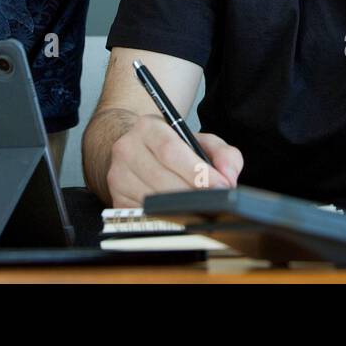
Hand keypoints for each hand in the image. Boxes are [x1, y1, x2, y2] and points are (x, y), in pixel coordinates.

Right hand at [105, 114, 242, 207]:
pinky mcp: (117, 198)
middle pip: (163, 178)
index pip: (171, 150)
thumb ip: (223, 153)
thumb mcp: (200, 141)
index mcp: (148, 127)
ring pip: (153, 199)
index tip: (220, 186)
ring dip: (180, 208)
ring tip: (200, 208)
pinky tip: (178, 215)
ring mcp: (118, 175)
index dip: (197, 171)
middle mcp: (127, 148)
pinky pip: (144, 214)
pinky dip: (165, 218)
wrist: (136, 151)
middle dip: (193, 193)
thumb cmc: (171, 147)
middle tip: (215, 202)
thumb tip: (228, 177)